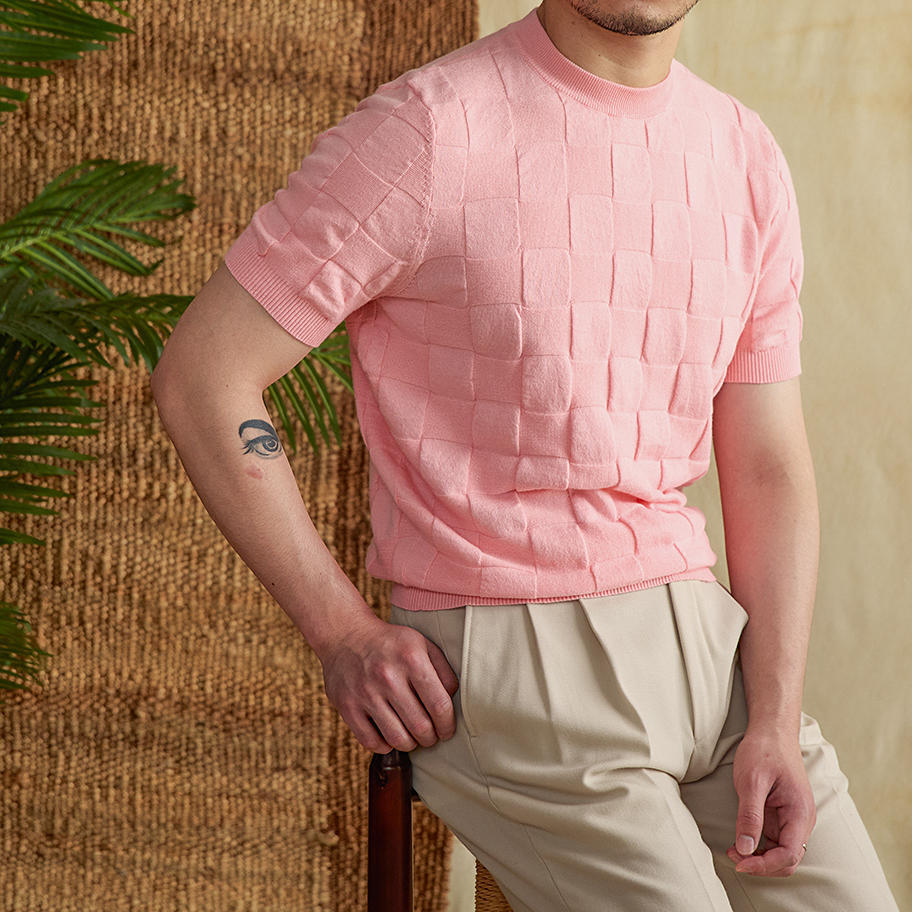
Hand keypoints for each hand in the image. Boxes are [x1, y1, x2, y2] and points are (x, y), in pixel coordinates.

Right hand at [316, 612, 459, 752]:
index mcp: (411, 659)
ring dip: (410, 745)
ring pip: (397, 739)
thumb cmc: (391, 644)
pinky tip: (390, 735)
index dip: (447, 725)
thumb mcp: (422, 644)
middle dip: (431, 738)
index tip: (447, 730)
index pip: (439, 705)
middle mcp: (388, 676)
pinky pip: (371, 742)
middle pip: (420, 727)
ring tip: (412, 737)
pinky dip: (385, 745)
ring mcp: (365, 693)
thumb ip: (443, 671)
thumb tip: (452, 702)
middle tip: (431, 735)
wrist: (346, 635)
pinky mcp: (347, 706)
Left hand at [726, 729, 816, 876]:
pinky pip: (775, 840)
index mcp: (799, 813)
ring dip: (759, 857)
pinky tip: (741, 841)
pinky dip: (759, 846)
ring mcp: (793, 819)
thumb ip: (749, 816)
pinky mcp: (783, 815)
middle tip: (733, 855)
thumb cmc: (763, 751)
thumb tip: (745, 849)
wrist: (772, 731)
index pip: (789, 855)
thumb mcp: (751, 781)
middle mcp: (801, 820)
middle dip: (761, 864)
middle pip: (787, 860)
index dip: (764, 865)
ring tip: (733, 849)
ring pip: (781, 853)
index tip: (739, 862)